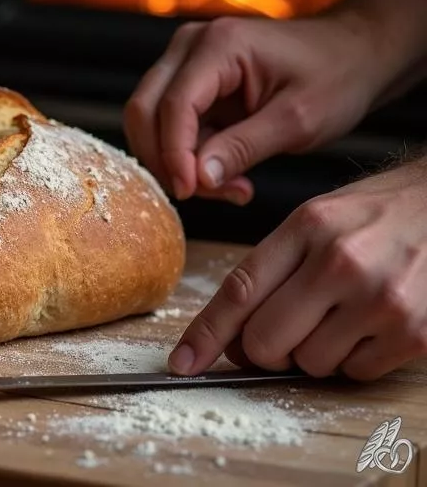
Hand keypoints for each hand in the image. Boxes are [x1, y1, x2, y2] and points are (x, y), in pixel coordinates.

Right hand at [124, 14, 397, 204]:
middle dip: (166, 159)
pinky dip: (188, 155)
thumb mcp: (298, 120)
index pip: (174, 104)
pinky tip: (225, 173)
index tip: (189, 192)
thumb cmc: (335, 77)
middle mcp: (191, 45)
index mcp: (219, 45)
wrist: (353, 54)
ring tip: (229, 187)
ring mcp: (186, 60)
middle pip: (145, 108)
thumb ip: (243, 148)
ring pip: (152, 120)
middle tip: (203, 194)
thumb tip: (198, 180)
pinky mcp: (190, 79)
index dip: (174, 154)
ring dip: (177, 161)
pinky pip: (170, 124)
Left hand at [167, 158, 426, 379]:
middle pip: (266, 340)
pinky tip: (372, 323)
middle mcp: (340, 262)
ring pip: (310, 363)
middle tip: (285, 331)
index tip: (183, 361)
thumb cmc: (384, 212)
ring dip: (316, 352)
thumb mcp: (320, 217)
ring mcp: (380, 299)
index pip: (239, 290)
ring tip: (343, 313)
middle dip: (265, 348)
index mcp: (308, 226)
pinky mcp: (415, 333)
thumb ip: (276, 266)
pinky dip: (356, 359)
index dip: (206, 333)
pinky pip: (356, 373)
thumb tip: (235, 333)